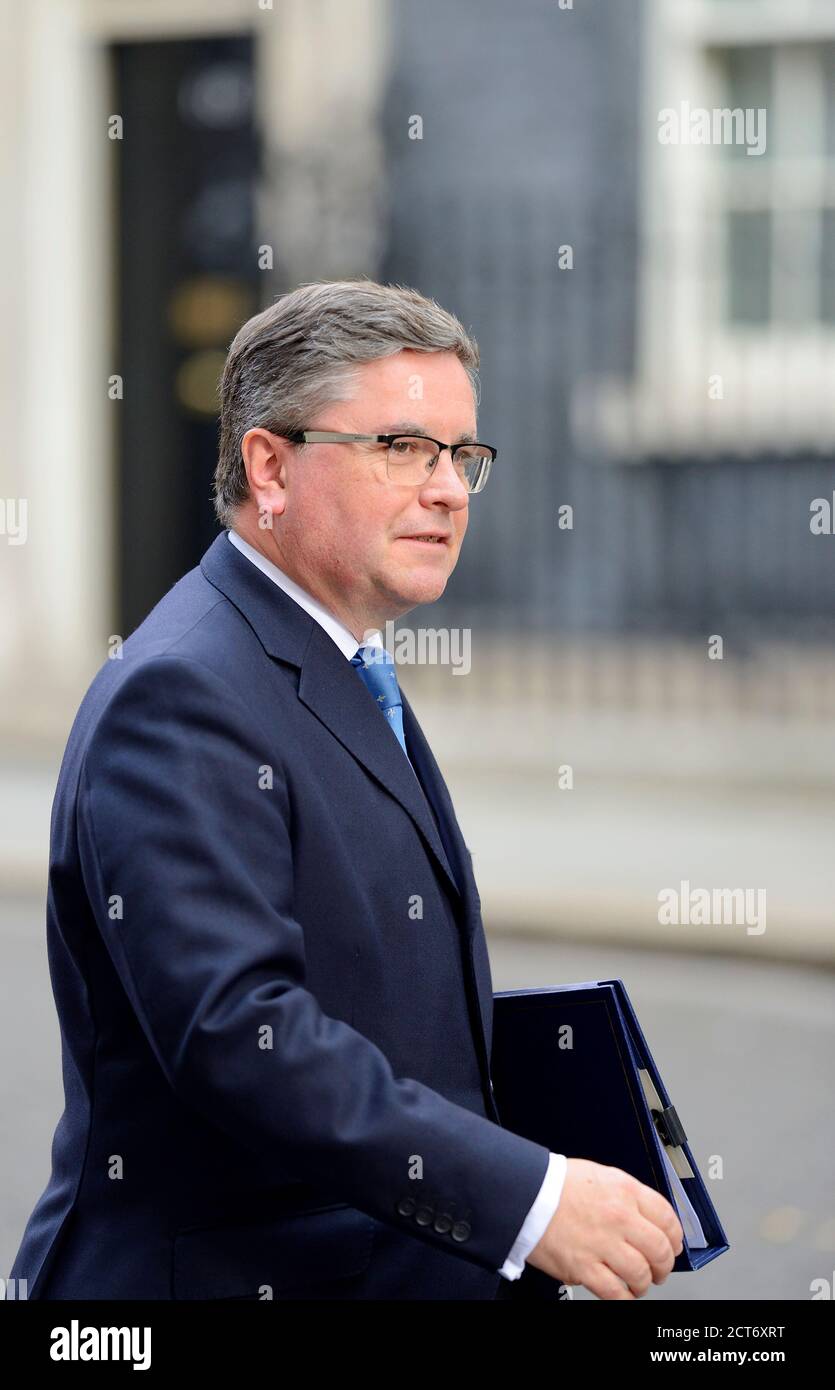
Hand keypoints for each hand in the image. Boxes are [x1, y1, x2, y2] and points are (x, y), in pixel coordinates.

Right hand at [526, 1158, 683, 1299]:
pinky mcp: (584, 1267)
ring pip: (641, 1274)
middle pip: (660, 1250)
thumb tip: (648, 1216)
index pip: (667, 1218)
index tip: (674, 1244)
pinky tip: (622, 1294)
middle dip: (664, 1265)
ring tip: (639, 1284)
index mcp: (625, 1191)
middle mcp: (619, 1218)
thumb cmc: (557, 1184)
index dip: (676, 1236)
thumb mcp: (601, 1176)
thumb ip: (627, 1195)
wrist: (525, 1194)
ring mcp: (603, 1244)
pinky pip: (615, 1292)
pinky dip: (623, 1298)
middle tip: (660, 1269)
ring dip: (644, 1283)